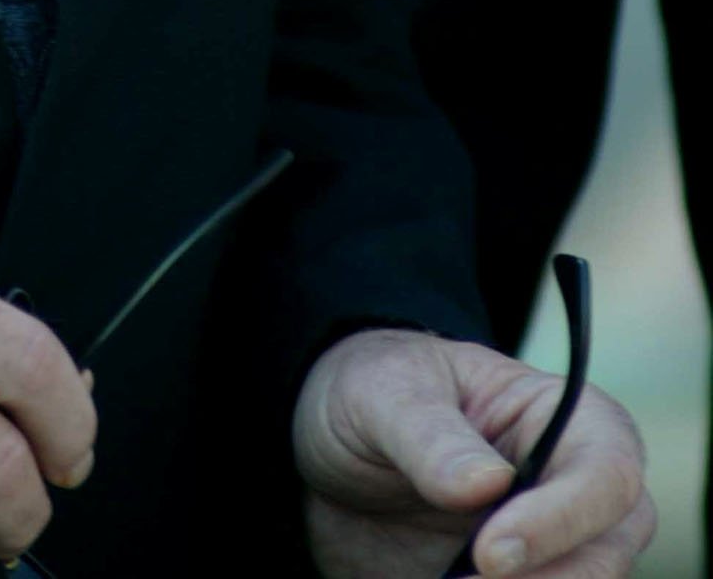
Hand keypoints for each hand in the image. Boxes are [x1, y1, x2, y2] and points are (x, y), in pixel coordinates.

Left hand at [295, 328, 653, 578]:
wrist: (337, 455)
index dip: (562, 518)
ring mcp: (554, 550)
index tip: (491, 552)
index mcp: (565, 418)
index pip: (607, 473)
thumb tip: (486, 484)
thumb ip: (429, 434)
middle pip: (608, 555)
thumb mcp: (384, 392)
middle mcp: (575, 493)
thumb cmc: (379, 395)